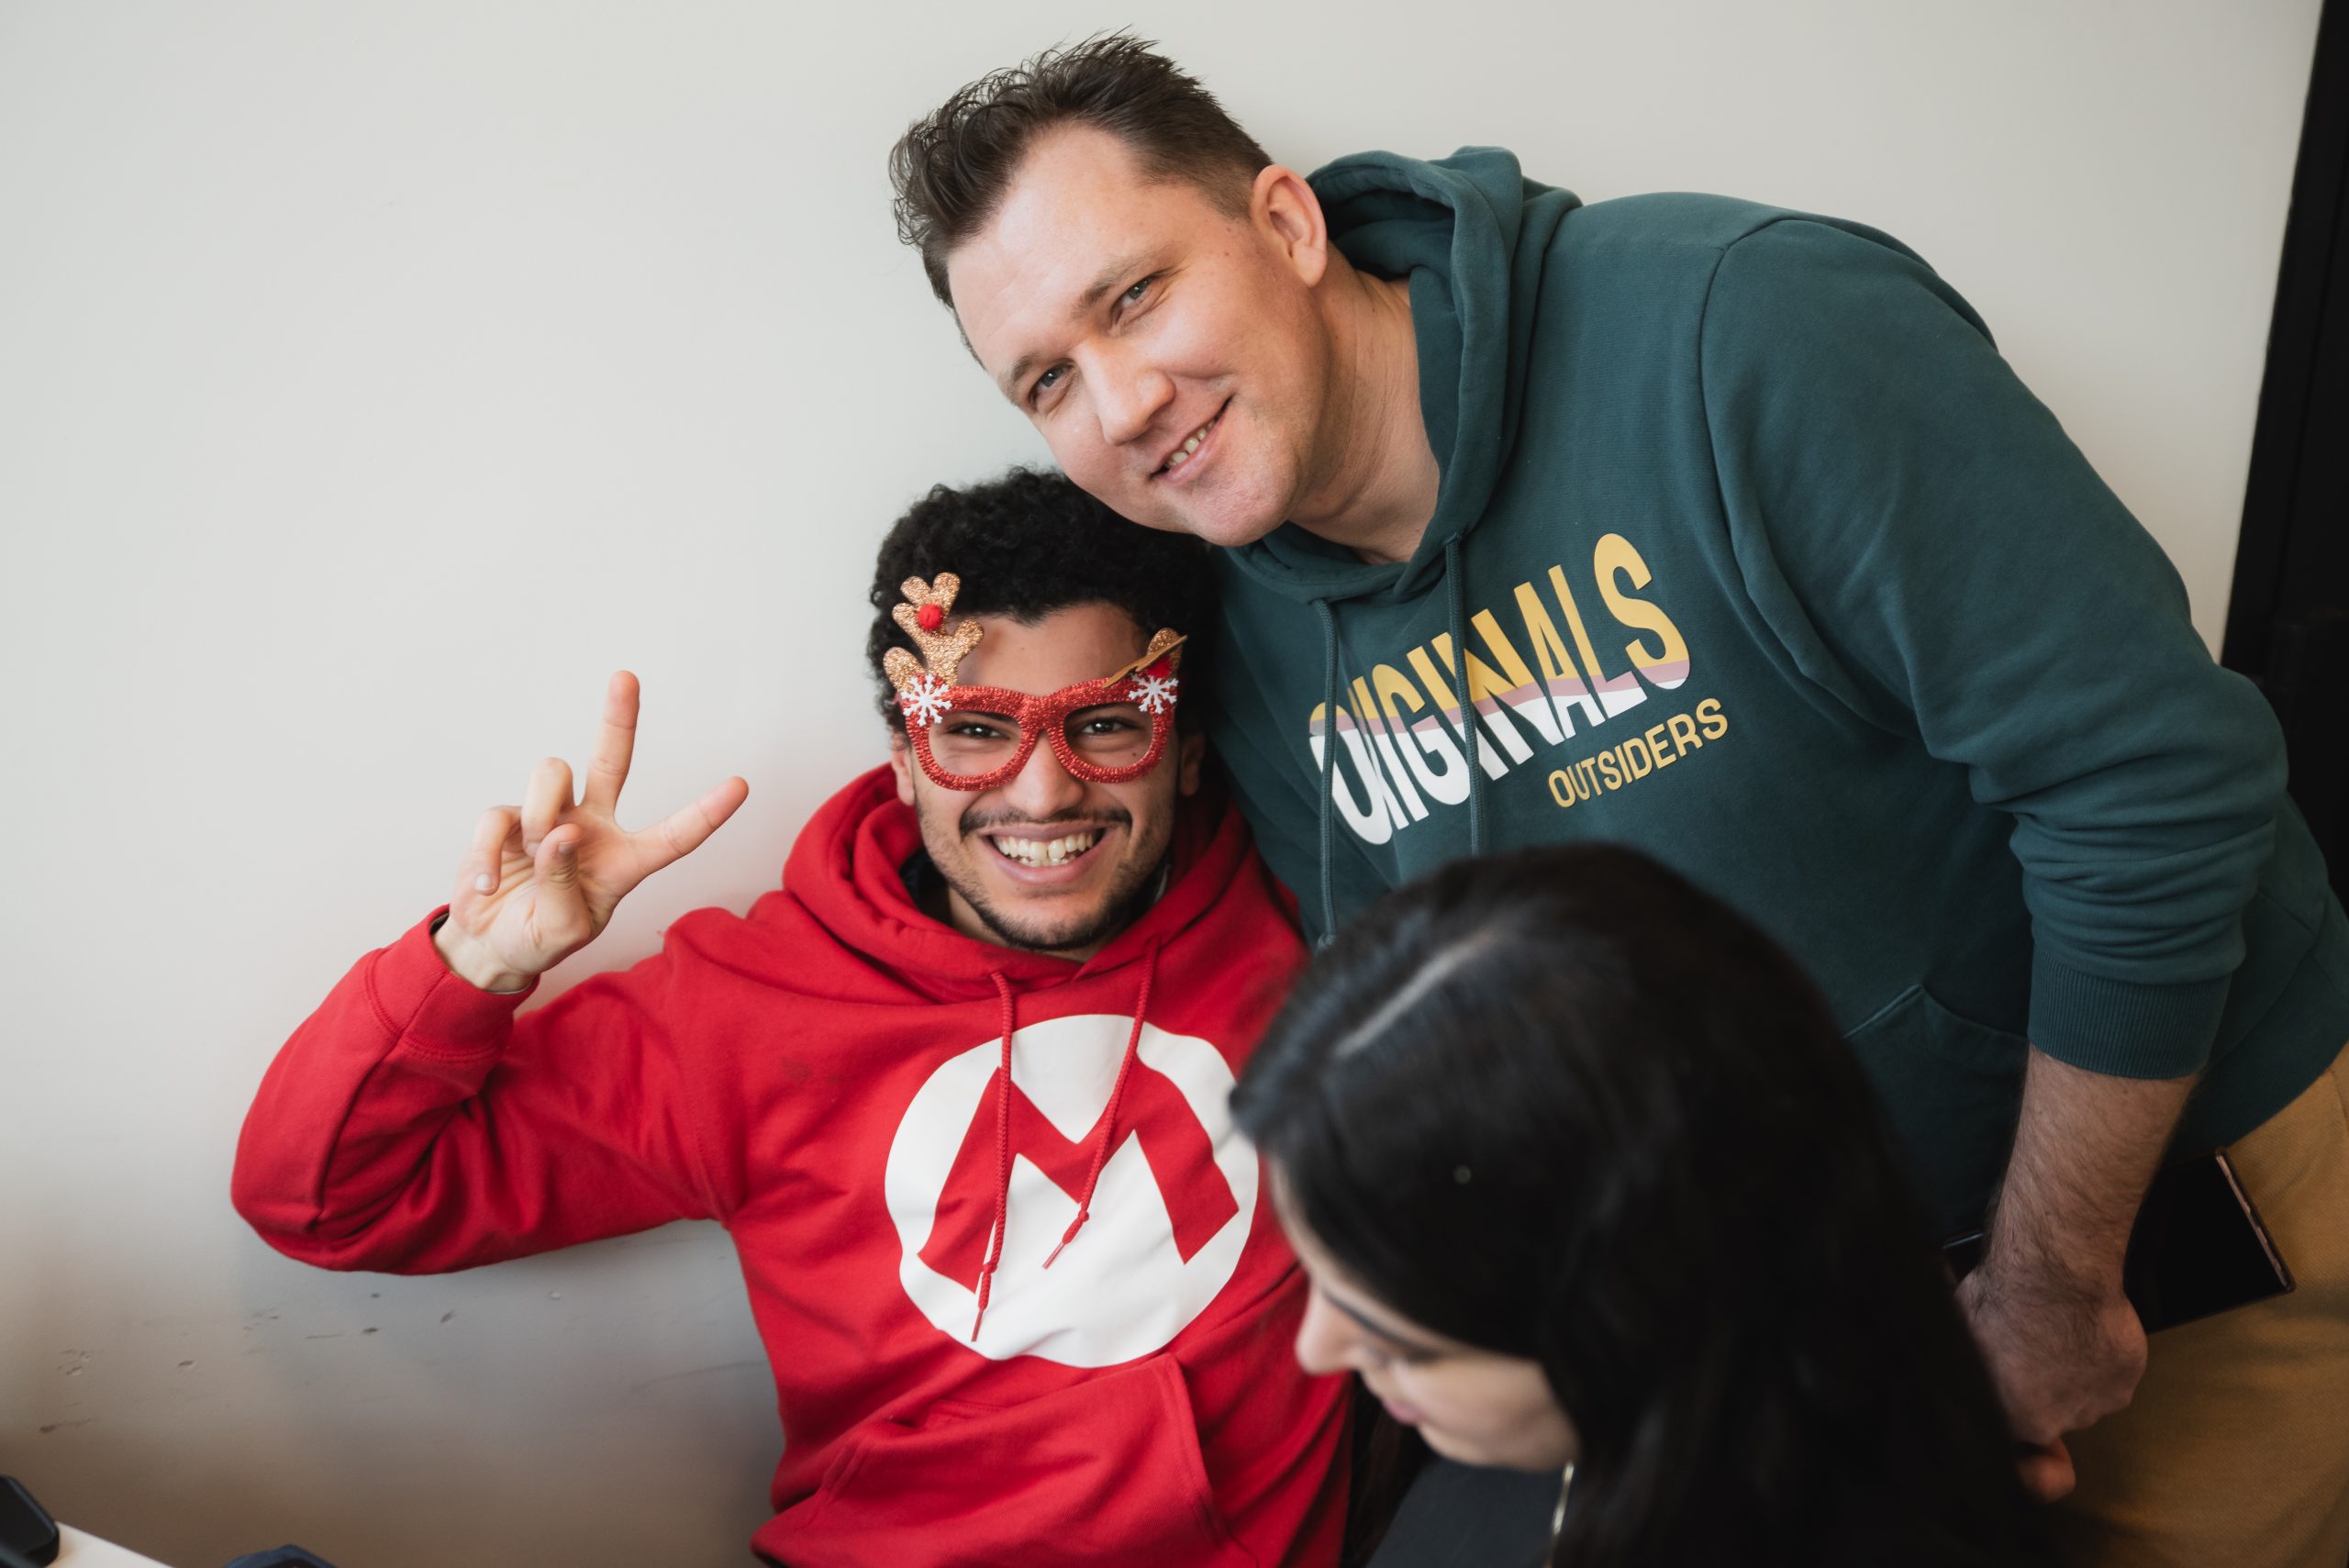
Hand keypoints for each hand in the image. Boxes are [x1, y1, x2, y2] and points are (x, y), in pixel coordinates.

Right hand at [432, 672, 748, 990]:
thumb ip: (564, 886)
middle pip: (611, 761)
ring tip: (529, 858)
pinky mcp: (504, 819)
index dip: (706, 814)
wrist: (489, 946)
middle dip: (619, 719)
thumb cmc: (540, 939)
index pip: (673, 837)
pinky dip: (488, 855)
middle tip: (626, 676)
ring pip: (551, 774)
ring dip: (537, 815)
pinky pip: (497, 815)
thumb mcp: (564, 930)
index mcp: (623, 861)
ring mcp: (548, 818)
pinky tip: (487, 886)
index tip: (741, 786)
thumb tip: (561, 832)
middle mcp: (591, 828)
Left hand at [1956, 1254, 2147, 1500]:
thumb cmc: (2001, 1301)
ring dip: (2074, 1374)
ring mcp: (2098, 1404)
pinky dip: (2103, 1358)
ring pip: (2084, 1396)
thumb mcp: (1960, 1339)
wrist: (2057, 1274)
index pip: (2013, 1436)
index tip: (2012, 1393)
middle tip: (2033, 1350)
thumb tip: (1960, 1381)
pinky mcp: (2126, 1382)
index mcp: (2014, 1419)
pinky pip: (2112, 1376)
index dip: (2012, 1413)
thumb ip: (1967, 1376)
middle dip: (2042, 1390)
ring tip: (2060, 1335)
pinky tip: (2087, 1329)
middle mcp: (2060, 1423)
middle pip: (2050, 1415)